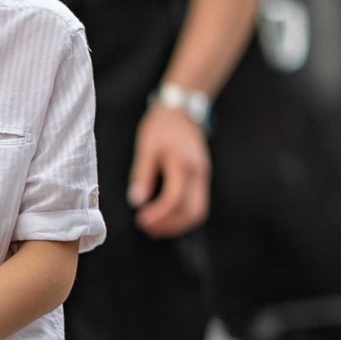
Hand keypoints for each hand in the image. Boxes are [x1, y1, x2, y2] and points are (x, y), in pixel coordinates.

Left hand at [128, 102, 209, 236]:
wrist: (182, 110)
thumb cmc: (162, 126)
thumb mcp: (146, 147)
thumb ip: (142, 175)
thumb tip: (137, 200)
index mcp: (182, 164)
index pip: (174, 198)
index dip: (158, 214)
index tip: (141, 220)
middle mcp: (198, 173)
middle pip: (193, 211)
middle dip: (171, 226)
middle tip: (149, 229)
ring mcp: (203, 176)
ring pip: (199, 211)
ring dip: (178, 225)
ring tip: (156, 228)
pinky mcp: (202, 178)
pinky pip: (198, 204)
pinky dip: (183, 216)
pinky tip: (167, 217)